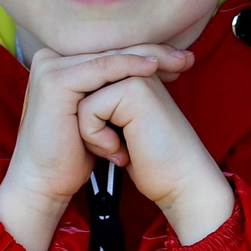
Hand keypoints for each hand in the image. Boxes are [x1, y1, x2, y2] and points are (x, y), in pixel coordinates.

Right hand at [0, 44, 193, 250]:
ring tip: (179, 63)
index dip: (148, 53)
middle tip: (188, 59)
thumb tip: (150, 69)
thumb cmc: (74, 154)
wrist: (46, 183)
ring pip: (110, 56)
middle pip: (112, 50)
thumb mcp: (99, 116)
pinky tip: (152, 68)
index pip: (110, 52)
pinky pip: (102, 69)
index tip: (182, 60)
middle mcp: (51, 59)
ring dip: (148, 58)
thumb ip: (113, 90)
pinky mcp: (55, 81)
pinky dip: (129, 68)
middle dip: (154, 53)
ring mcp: (49, 67)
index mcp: (60, 64)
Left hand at [76, 71, 233, 245]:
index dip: (90, 122)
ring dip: (92, 134)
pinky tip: (121, 151)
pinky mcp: (134, 90)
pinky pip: (88, 110)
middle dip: (90, 126)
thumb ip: (102, 104)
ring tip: (119, 149)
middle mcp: (138, 69)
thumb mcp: (120, 127)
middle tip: (117, 149)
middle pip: (81, 92)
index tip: (118, 145)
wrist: (181, 181)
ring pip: (81, 99)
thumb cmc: (151, 161)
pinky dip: (97, 138)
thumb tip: (69, 99)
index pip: (87, 88)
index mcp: (136, 74)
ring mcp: (138, 76)